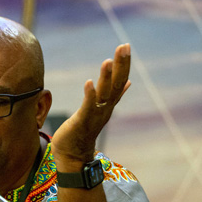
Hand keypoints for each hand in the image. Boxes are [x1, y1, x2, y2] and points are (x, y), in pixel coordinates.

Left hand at [51, 43, 130, 166]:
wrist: (73, 155)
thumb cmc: (84, 130)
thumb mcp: (100, 108)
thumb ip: (114, 95)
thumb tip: (128, 82)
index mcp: (108, 103)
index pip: (120, 80)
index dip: (123, 64)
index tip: (125, 46)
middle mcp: (105, 108)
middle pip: (117, 84)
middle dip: (120, 65)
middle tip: (124, 46)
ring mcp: (95, 115)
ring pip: (104, 94)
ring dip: (106, 78)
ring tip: (108, 61)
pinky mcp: (83, 122)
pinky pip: (88, 107)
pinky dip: (90, 95)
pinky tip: (89, 82)